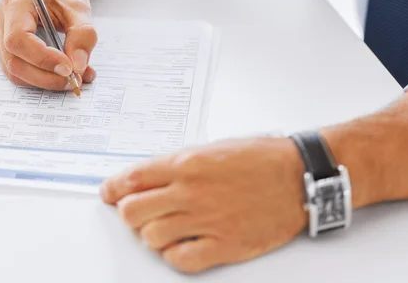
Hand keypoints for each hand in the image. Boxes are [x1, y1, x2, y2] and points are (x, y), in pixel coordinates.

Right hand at [0, 0, 96, 89]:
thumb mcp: (79, 7)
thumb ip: (83, 34)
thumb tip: (78, 66)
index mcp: (15, 3)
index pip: (18, 39)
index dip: (43, 59)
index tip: (69, 68)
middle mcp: (0, 21)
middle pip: (14, 61)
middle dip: (46, 77)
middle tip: (75, 80)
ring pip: (14, 71)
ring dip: (44, 81)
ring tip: (72, 78)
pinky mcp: (3, 49)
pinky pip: (18, 71)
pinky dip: (40, 78)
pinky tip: (60, 75)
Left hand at [100, 137, 307, 272]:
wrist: (299, 177)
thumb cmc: (262, 158)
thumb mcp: (214, 148)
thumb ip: (178, 164)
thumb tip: (148, 180)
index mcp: (187, 163)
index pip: (132, 178)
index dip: (113, 188)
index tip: (109, 193)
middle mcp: (191, 192)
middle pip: (133, 212)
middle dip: (129, 213)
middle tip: (138, 213)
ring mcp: (207, 220)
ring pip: (151, 237)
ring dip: (151, 234)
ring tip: (164, 228)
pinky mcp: (224, 244)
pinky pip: (180, 259)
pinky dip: (174, 255)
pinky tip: (182, 244)